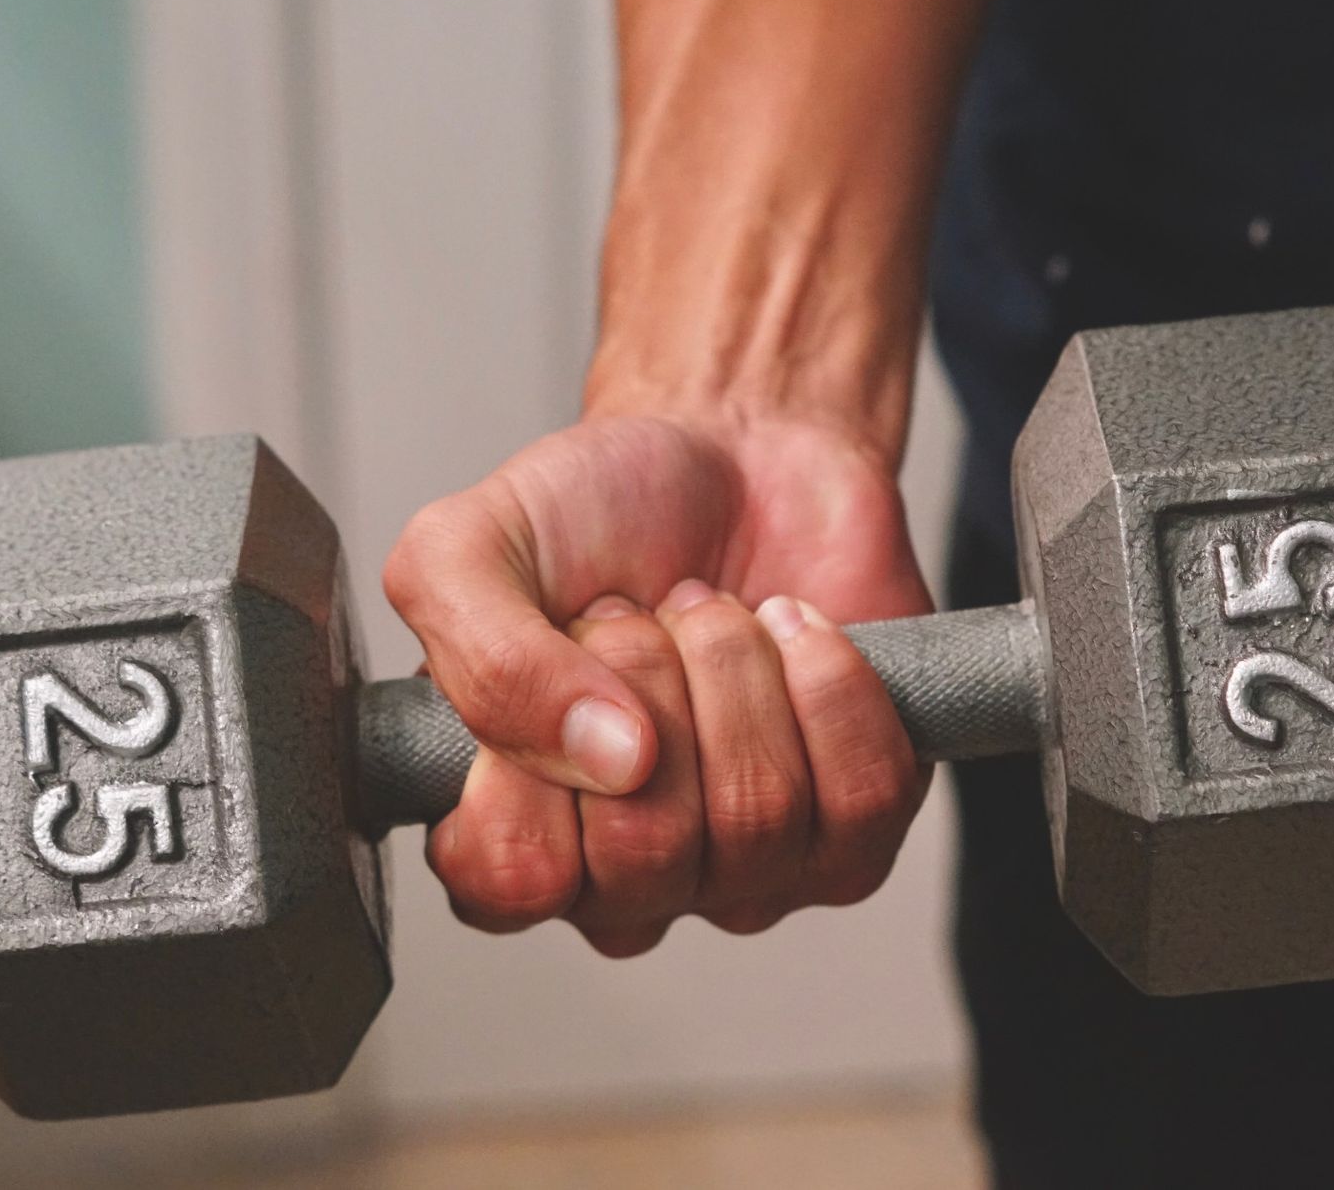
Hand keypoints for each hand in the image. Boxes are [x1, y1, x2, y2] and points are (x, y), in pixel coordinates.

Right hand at [383, 409, 932, 953]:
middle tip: (639, 618)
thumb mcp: (471, 545)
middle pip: (646, 849)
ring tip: (713, 616)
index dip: (533, 760)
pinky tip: (794, 635)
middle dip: (647, 679)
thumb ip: (483, 660)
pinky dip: (831, 683)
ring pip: (757, 817)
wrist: (737, 452)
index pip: (514, 881)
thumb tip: (609, 759)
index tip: (554, 654)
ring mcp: (744, 868)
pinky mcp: (853, 828)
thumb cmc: (596, 512)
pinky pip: (863, 801)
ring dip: (735, 666)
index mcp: (511, 832)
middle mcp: (624, 877)